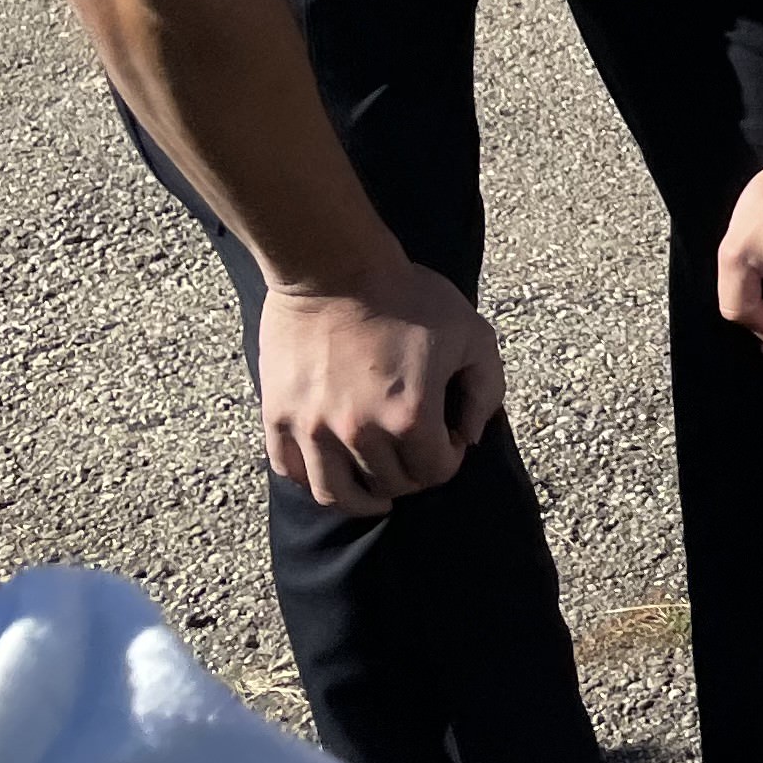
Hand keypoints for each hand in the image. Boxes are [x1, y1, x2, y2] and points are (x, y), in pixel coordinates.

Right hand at [259, 261, 504, 514]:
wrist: (332, 267)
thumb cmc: (408, 296)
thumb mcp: (473, 334)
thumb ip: (485, 391)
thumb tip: (469, 436)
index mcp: (409, 417)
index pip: (434, 473)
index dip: (449, 458)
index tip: (447, 436)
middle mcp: (358, 432)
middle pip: (389, 486)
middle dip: (411, 473)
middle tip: (413, 450)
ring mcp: (312, 428)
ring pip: (336, 494)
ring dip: (362, 495)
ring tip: (374, 485)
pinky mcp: (277, 416)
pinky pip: (290, 471)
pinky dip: (312, 479)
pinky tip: (332, 468)